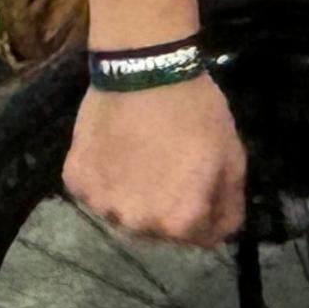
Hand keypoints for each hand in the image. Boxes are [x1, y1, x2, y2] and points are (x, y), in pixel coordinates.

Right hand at [63, 76, 248, 245]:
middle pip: (160, 229)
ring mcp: (102, 205)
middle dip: (169, 207)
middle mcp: (138, 224)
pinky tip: (116, 150)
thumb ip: (229, 203)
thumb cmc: (195, 111)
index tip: (203, 183)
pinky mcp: (76, 183)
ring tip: (142, 157)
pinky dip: (106, 178)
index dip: (207, 210)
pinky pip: (96, 191)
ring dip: (134, 196)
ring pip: (125, 212)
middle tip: (170, 167)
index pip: (202, 238)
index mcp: (179, 222)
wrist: (144, 69)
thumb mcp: (232, 156)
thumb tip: (221, 233)